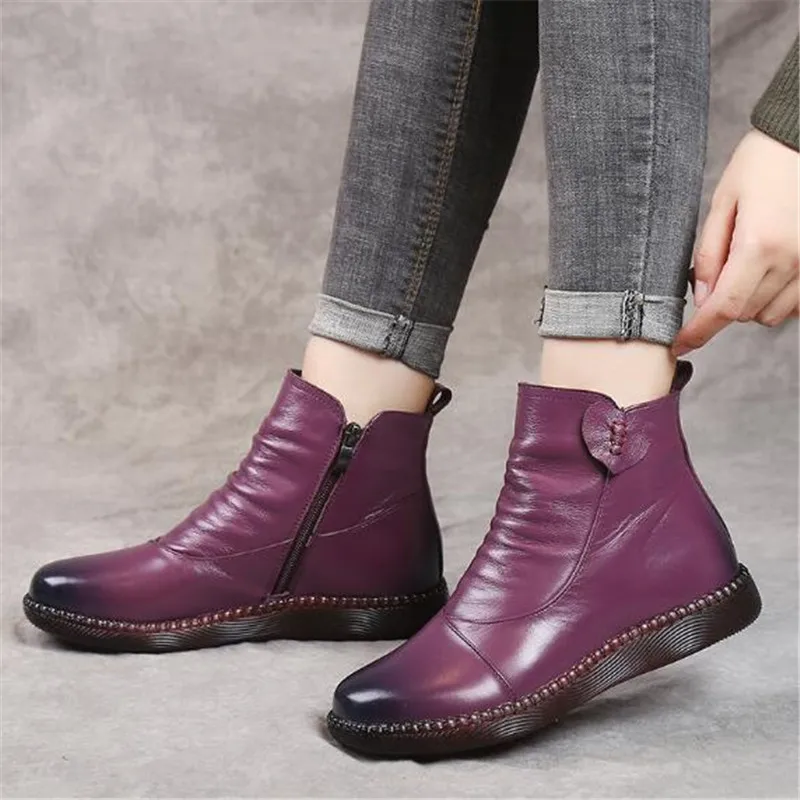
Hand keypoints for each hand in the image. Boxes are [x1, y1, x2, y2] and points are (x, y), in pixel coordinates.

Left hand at [673, 129, 798, 355]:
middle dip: (721, 309)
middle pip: (746, 314)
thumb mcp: (721, 203)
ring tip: (742, 269)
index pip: (724, 308)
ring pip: (772, 314)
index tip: (679, 344)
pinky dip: (777, 299)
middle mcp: (792, 261)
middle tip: (713, 279)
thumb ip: (709, 254)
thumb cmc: (762, 162)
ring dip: (749, 304)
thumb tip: (702, 297)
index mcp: (759, 245)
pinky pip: (797, 303)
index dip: (699, 332)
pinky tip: (766, 272)